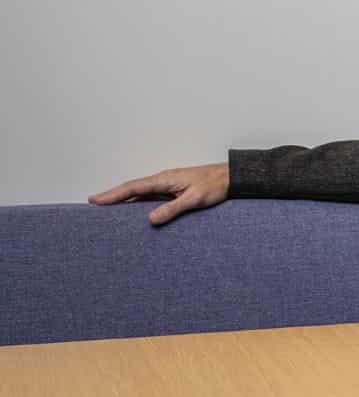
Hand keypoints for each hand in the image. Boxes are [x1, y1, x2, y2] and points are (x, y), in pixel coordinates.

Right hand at [88, 163, 229, 225]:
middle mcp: (162, 180)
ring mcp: (167, 185)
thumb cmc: (214, 185)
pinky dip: (136, 201)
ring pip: (139, 192)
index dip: (113, 194)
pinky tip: (131, 210)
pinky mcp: (172, 190)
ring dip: (122, 198)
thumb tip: (150, 219)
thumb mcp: (194, 199)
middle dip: (112, 196)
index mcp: (164, 179)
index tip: (94, 200)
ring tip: (105, 208)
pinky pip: (149, 195)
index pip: (133, 187)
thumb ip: (173, 208)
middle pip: (131, 188)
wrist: (229, 177)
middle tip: (92, 204)